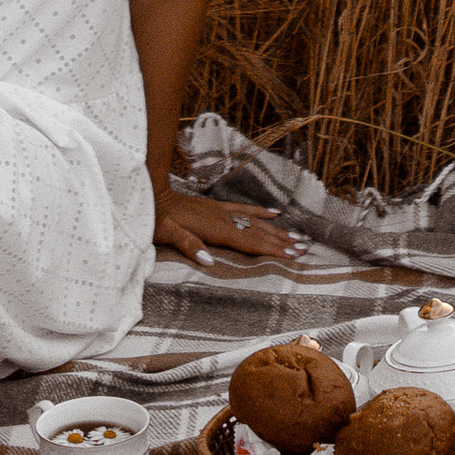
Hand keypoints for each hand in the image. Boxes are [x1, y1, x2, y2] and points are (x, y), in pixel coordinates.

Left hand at [153, 182, 293, 262]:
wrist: (151, 192)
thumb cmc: (157, 218)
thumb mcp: (167, 234)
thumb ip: (188, 245)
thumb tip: (209, 262)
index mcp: (215, 229)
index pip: (249, 242)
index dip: (271, 249)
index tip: (291, 255)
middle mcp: (222, 219)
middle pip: (258, 233)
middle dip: (281, 242)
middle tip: (303, 249)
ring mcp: (221, 211)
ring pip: (254, 222)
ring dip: (276, 230)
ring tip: (296, 236)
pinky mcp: (215, 206)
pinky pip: (242, 209)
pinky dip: (258, 212)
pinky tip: (273, 213)